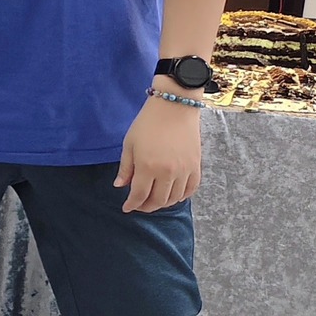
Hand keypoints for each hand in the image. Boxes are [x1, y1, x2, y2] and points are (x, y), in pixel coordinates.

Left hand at [116, 95, 202, 211]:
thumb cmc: (147, 123)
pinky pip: (190, 189)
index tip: (126, 208)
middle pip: (158, 201)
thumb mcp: (129, 144)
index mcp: (147, 167)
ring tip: (154, 200)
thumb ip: (125, 168)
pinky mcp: (196, 166)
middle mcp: (167, 172)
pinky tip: (172, 195)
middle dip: (146, 207)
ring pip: (174, 198)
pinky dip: (181, 196)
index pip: (139, 195)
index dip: (132, 205)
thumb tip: (120, 186)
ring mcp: (184, 170)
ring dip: (163, 203)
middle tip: (139, 206)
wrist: (174, 107)